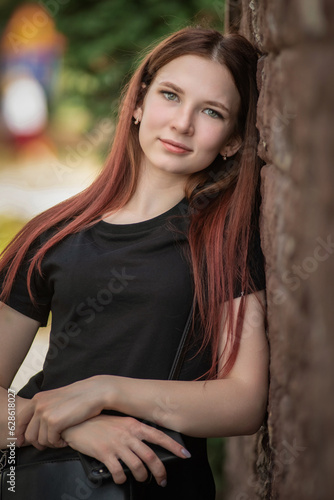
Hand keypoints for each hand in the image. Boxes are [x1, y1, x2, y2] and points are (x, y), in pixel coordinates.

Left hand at [16, 376, 106, 448]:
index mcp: (37, 399)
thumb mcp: (56, 399)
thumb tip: (35, 426)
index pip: (19, 421)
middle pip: (28, 434)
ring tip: (61, 440)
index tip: (23, 443)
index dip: (20, 435)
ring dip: (50, 444)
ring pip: (39, 440)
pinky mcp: (54, 422)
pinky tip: (66, 440)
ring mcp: (45, 413)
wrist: (95, 392)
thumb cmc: (79, 397)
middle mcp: (38, 405)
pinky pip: (51, 441)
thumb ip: (44, 409)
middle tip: (49, 444)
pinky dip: (59, 444)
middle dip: (38, 443)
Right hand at [62, 415, 190, 486]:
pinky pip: (118, 471)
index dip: (173, 446)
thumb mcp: (121, 422)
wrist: (79, 423)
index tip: (185, 454)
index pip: (159, 436)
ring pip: (137, 466)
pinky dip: (121, 478)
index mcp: (134, 425)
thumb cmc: (100, 423)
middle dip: (160, 470)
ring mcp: (117, 444)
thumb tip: (147, 445)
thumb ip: (134, 432)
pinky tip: (121, 478)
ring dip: (142, 476)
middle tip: (163, 479)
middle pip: (150, 456)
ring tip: (142, 479)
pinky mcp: (105, 453)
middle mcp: (128, 434)